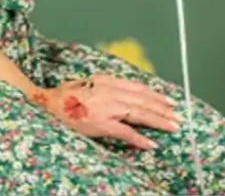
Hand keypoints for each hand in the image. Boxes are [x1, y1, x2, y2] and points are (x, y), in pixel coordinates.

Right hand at [31, 74, 179, 149]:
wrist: (47, 104)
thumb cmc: (64, 97)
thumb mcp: (87, 84)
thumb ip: (106, 88)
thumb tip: (123, 95)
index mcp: (106, 80)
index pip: (137, 87)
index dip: (155, 95)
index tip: (169, 101)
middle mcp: (109, 90)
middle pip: (142, 100)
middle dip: (162, 108)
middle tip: (177, 115)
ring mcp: (106, 107)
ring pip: (139, 113)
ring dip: (158, 120)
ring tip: (172, 126)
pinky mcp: (101, 123)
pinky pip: (126, 132)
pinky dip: (140, 138)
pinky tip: (150, 144)